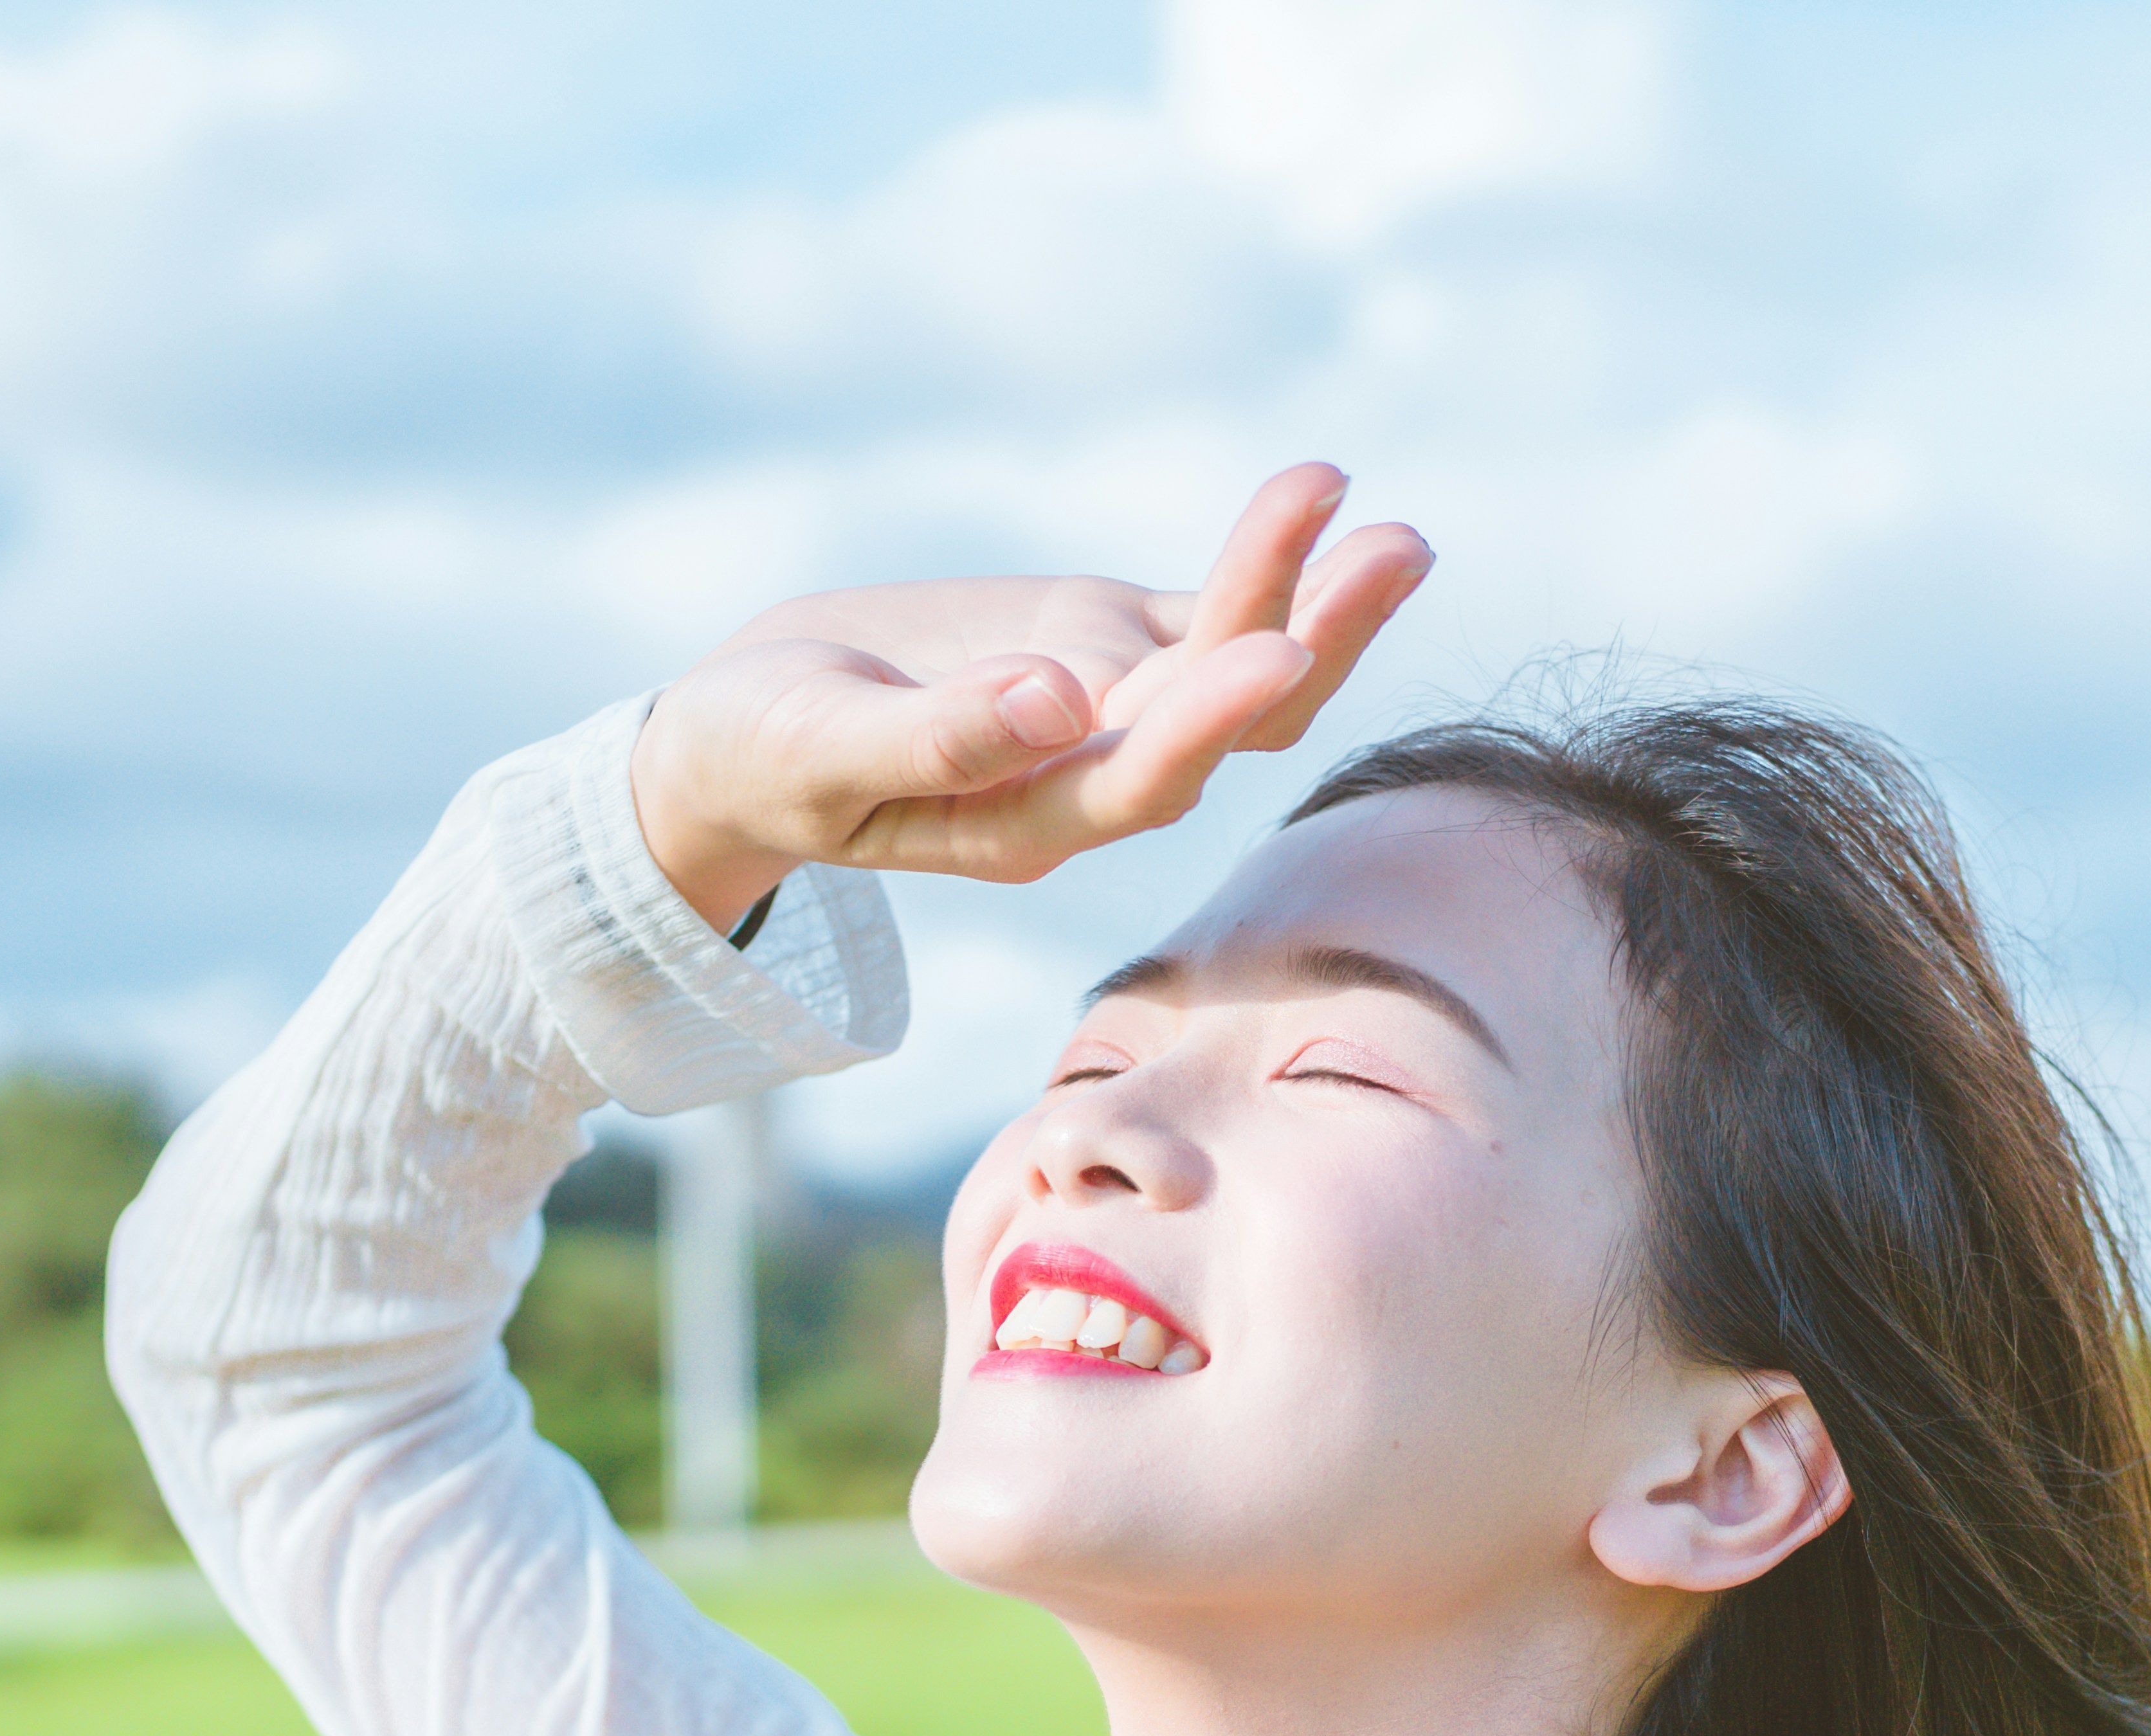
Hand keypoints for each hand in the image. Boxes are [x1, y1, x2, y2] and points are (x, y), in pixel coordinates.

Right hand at [626, 462, 1436, 932]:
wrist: (751, 732)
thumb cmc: (764, 756)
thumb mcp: (819, 752)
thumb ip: (935, 740)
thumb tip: (1055, 704)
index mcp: (1026, 825)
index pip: (1141, 780)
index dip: (1211, 720)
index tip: (1280, 649)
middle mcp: (1094, 776)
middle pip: (1226, 718)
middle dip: (1313, 636)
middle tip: (1392, 551)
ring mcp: (1113, 708)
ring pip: (1239, 661)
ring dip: (1318, 592)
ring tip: (1399, 528)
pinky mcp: (1111, 644)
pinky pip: (1209, 606)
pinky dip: (1268, 557)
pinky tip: (1326, 496)